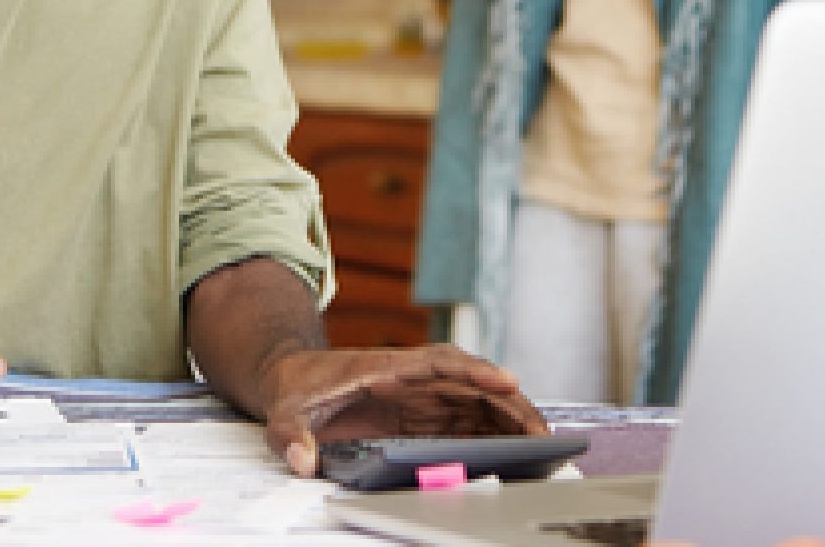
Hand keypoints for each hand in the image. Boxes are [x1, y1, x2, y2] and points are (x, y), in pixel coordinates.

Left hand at [258, 343, 548, 476]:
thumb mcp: (285, 413)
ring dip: (508, 418)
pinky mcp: (421, 414)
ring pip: (476, 401)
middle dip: (508, 403)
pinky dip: (492, 431)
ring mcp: (420, 395)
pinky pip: (465, 420)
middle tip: (540, 431)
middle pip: (471, 382)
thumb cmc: (295, 391)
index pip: (439, 362)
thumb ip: (291, 435)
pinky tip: (513, 450)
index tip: (505, 380)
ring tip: (539, 444)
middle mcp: (412, 377)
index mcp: (386, 368)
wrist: (292, 380)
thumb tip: (301, 461)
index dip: (474, 370)